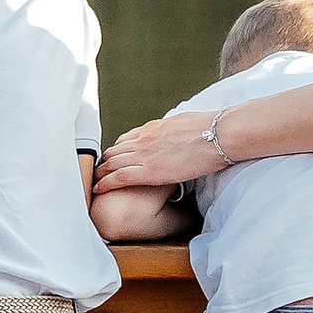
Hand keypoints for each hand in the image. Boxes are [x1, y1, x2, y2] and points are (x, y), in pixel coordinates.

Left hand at [94, 113, 218, 192]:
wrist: (218, 134)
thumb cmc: (210, 128)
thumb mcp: (186, 124)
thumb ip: (174, 131)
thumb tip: (178, 134)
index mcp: (153, 128)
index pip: (127, 139)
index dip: (117, 150)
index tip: (113, 159)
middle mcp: (144, 139)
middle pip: (115, 150)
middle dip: (104, 162)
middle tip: (98, 173)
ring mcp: (145, 154)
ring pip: (112, 163)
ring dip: (101, 172)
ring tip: (94, 181)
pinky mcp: (150, 170)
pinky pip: (120, 177)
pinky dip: (106, 182)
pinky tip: (98, 188)